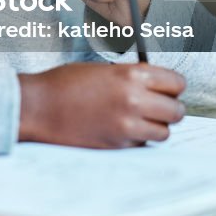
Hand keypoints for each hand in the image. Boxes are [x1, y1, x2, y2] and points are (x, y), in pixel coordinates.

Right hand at [18, 63, 185, 147]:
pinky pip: (142, 144)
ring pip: (164, 132)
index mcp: (131, 76)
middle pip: (177, 111)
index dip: (173, 86)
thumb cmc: (64, 84)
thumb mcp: (102, 70)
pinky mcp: (118, 146)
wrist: (38, 107)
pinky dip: (136, 139)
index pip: (176, 83)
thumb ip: (131, 76)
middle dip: (170, 108)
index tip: (168, 89)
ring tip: (139, 120)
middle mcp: (134, 101)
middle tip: (158, 106)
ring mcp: (127, 127)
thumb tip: (155, 85)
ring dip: (155, 126)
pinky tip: (119, 129)